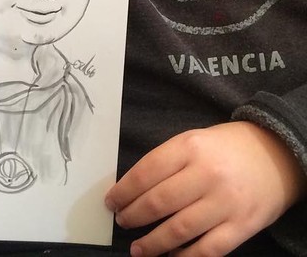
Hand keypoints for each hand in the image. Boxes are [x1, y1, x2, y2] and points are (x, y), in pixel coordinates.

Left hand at [106, 121, 306, 255]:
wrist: (276, 155)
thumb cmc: (225, 148)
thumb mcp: (193, 141)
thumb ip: (166, 162)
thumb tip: (133, 188)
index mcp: (189, 147)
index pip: (146, 172)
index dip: (124, 191)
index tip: (111, 202)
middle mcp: (206, 175)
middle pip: (159, 202)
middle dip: (134, 215)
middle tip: (122, 222)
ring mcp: (225, 203)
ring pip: (180, 229)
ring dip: (153, 243)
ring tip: (138, 249)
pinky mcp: (242, 227)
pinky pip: (208, 249)